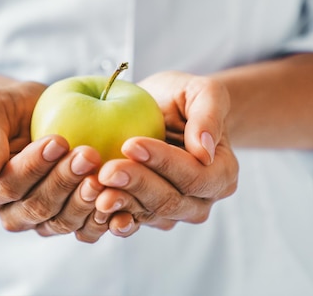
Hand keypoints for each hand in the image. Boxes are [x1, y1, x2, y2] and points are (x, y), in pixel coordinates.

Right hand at [0, 82, 109, 241]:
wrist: (41, 113)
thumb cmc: (13, 107)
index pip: (7, 185)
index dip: (33, 167)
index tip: (58, 141)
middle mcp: (10, 211)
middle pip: (37, 207)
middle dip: (64, 180)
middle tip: (88, 154)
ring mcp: (40, 221)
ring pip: (61, 221)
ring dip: (84, 199)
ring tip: (102, 173)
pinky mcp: (68, 220)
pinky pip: (84, 228)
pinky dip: (101, 217)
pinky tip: (116, 196)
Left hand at [95, 72, 238, 235]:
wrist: (162, 111)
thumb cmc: (183, 98)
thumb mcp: (202, 91)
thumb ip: (209, 115)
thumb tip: (206, 150)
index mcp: (222, 174)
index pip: (194, 176)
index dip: (163, 163)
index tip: (131, 144)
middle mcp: (200, 200)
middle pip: (169, 201)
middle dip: (136, 185)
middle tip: (106, 170)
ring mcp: (173, 212)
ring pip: (147, 214)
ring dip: (120, 204)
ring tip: (94, 188)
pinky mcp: (145, 215)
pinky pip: (129, 220)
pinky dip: (109, 216)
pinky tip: (91, 204)